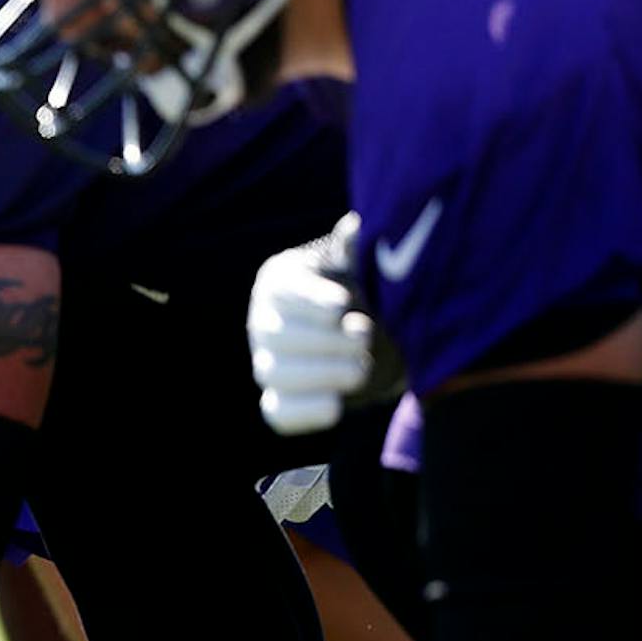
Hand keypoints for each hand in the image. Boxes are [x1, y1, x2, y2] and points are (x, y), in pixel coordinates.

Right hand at [247, 221, 376, 435]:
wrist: (377, 334)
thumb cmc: (367, 290)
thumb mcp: (365, 264)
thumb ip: (360, 249)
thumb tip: (359, 227)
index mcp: (279, 282)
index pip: (281, 290)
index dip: (309, 300)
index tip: (343, 307)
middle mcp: (264, 322)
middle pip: (275, 335)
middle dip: (322, 340)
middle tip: (365, 337)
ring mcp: (268, 363)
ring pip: (274, 373)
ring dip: (320, 374)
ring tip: (360, 370)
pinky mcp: (281, 400)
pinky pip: (278, 413)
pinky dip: (303, 413)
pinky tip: (336, 407)